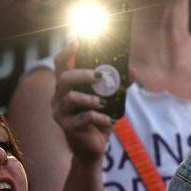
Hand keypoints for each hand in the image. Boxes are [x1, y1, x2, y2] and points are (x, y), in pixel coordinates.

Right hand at [50, 43, 113, 164]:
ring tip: (103, 103)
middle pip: (63, 78)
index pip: (60, 63)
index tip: (78, 41)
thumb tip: (132, 70)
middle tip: (101, 76)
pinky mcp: (66, 127)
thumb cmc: (99, 120)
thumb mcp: (111, 100)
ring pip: (70, 98)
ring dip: (90, 98)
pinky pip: (83, 118)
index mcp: (66, 86)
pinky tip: (108, 121)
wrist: (93, 149)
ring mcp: (60, 112)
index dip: (67, 51)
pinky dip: (99, 118)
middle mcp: (58, 97)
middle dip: (83, 74)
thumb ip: (119, 85)